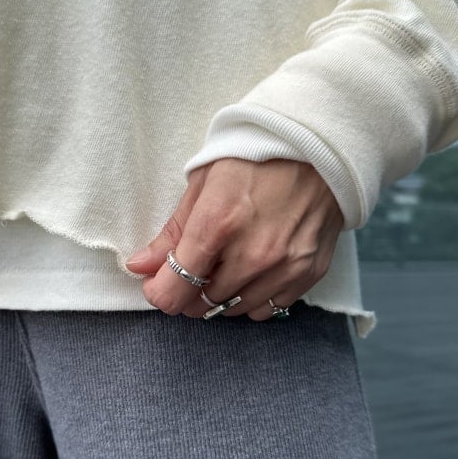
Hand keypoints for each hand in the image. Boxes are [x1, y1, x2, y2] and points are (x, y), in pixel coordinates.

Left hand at [125, 158, 342, 319]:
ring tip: (224, 264)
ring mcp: (284, 268)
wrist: (317, 147)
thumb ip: (172, 233)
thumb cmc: (254, 157)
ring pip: (233, 310)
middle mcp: (252, 255)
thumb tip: (140, 266)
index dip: (159, 291)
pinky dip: (252, 298)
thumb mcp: (203, 183)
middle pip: (201, 303)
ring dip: (220, 295)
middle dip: (188, 290)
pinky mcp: (308, 273)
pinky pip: (268, 308)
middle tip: (193, 266)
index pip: (174, 291)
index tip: (159, 281)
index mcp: (217, 225)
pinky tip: (252, 272)